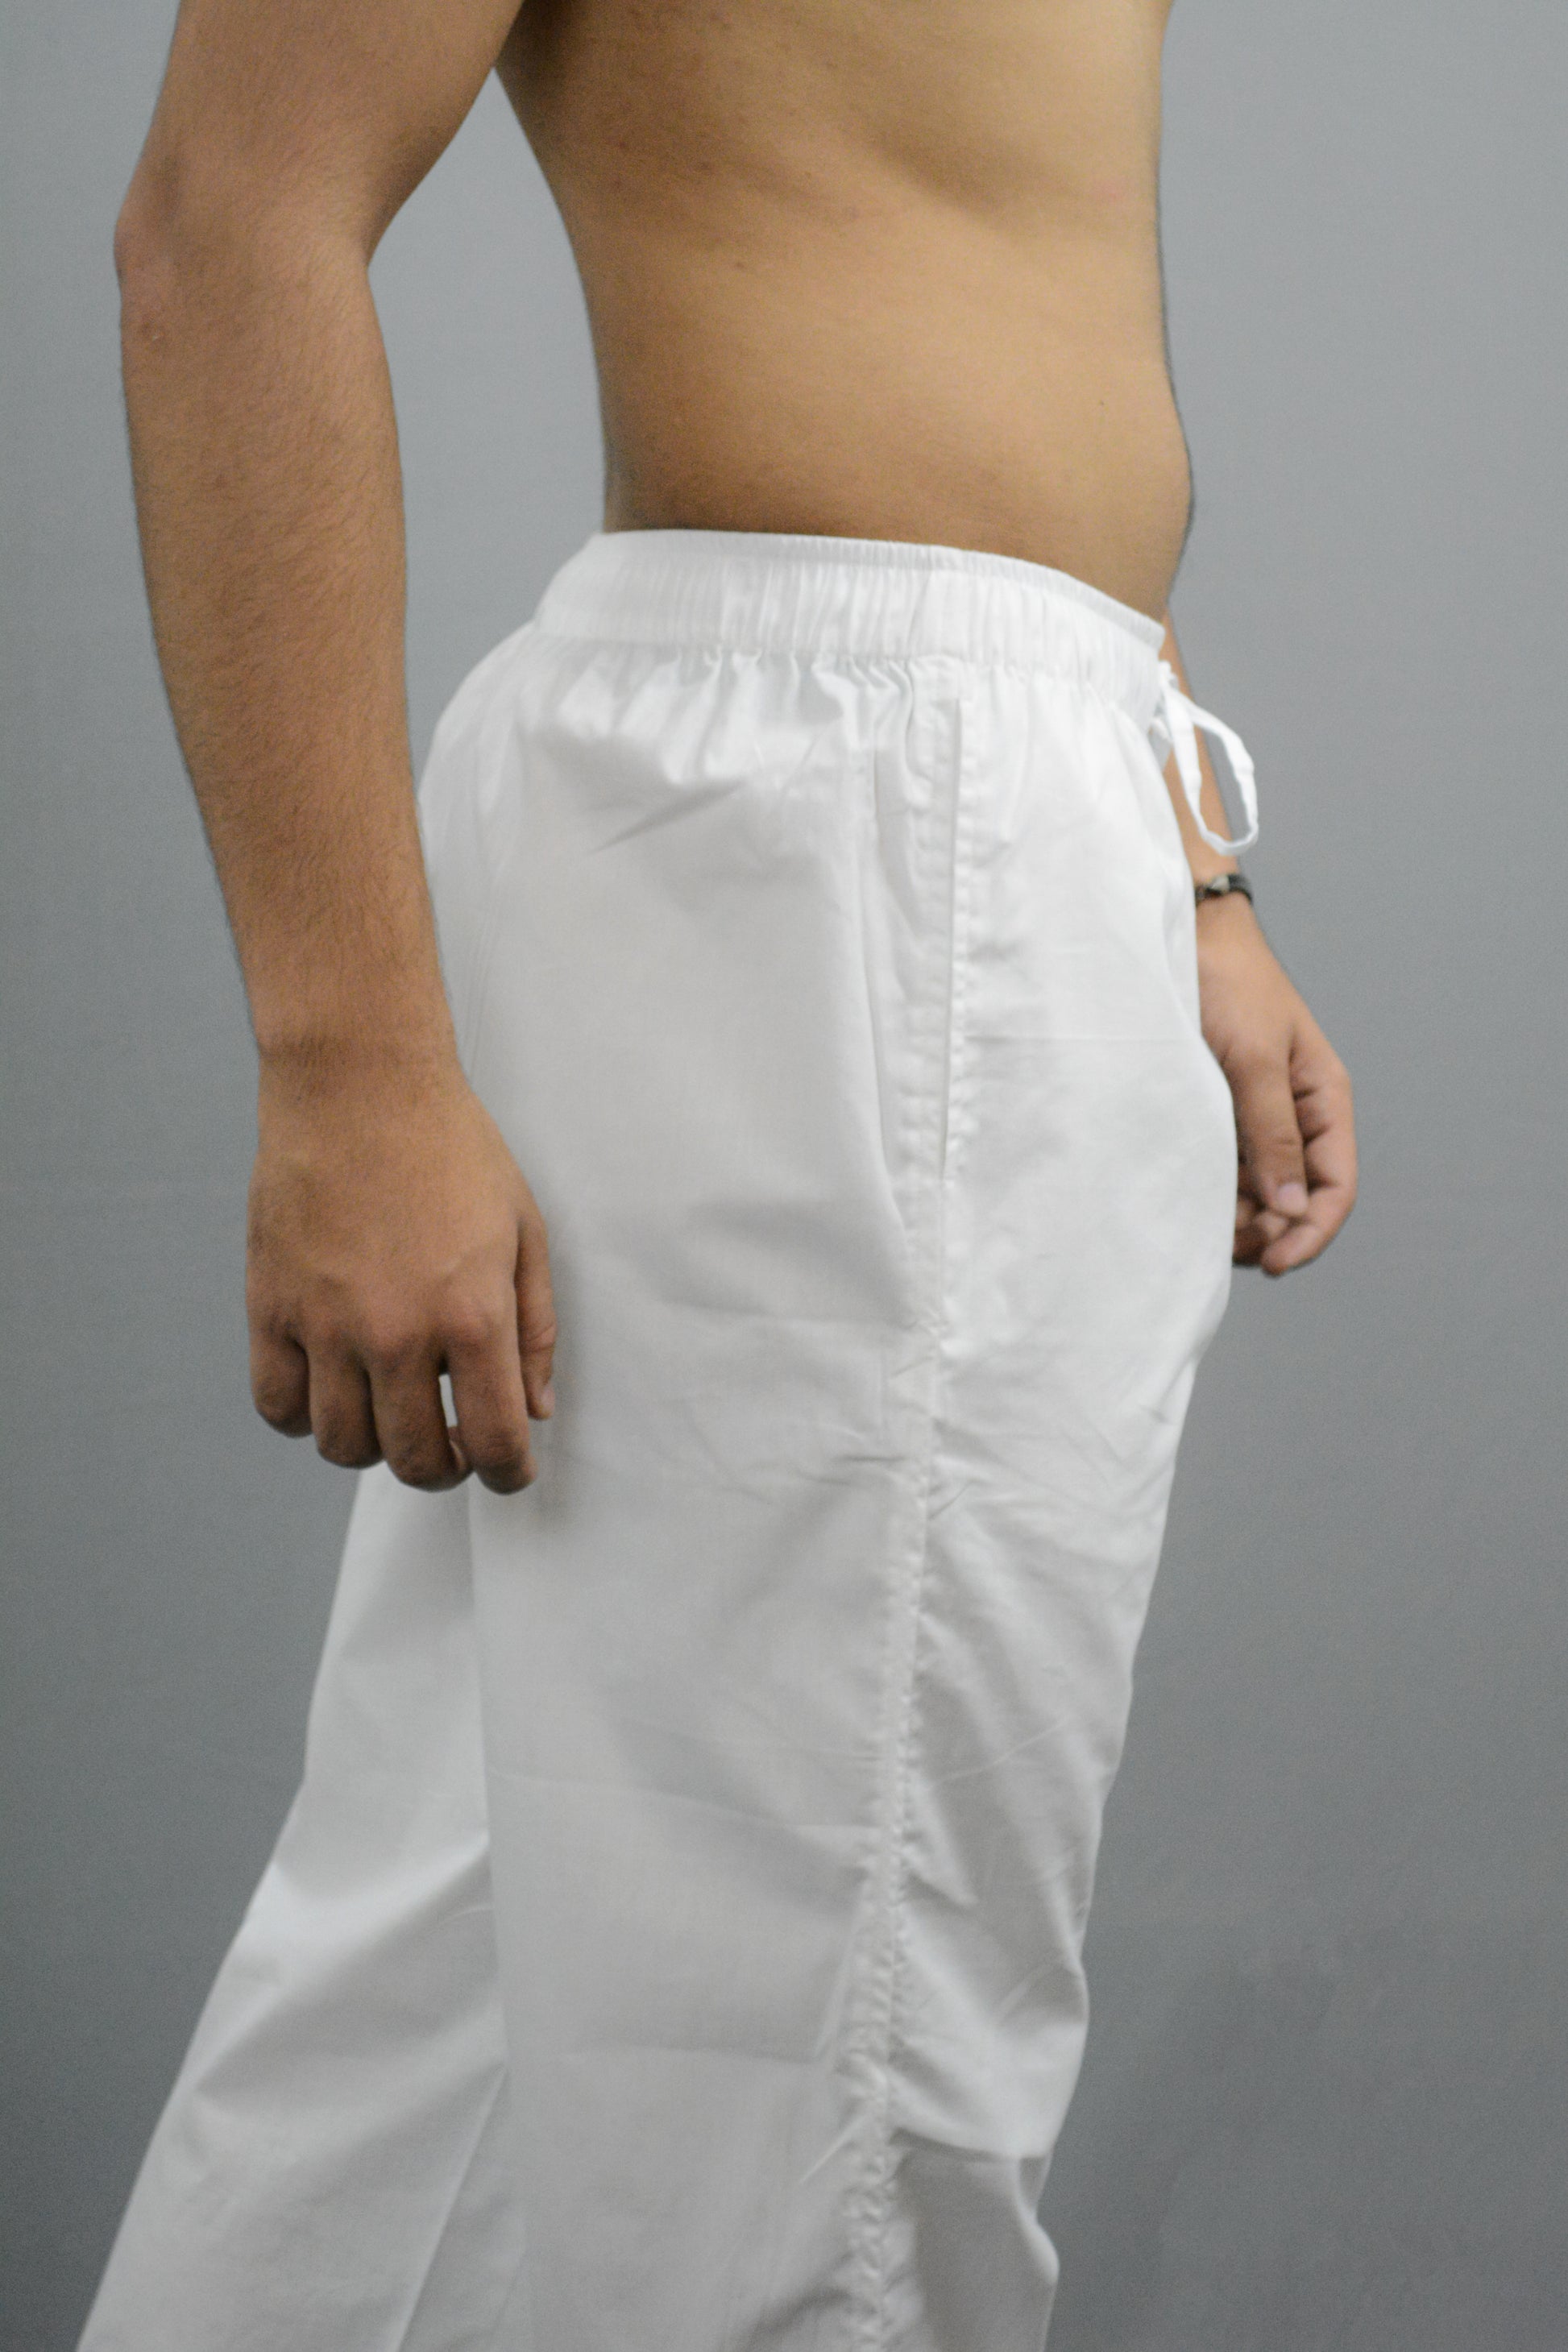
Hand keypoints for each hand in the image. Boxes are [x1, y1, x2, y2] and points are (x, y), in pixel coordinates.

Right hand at [246, 1050, 555, 1490]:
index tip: (509, 1472)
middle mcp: (397, 1333)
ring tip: (392, 1410)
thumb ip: (534, 1330)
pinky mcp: (269, 1307)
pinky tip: (332, 1388)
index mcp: (471, 1316)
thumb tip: (535, 1410)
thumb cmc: (451, 1150)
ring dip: (376, 1446)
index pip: (495, 1441)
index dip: (509, 1474)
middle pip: (417, 1461)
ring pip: (343, 1445)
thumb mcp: (524, 1231)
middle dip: (446, 1468)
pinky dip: (304, 1416)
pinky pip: (277, 1405)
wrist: (359, 1085)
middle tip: (454, 1445)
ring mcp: (325, 1325)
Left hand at [1196, 895, 1357, 1275]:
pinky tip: (1187, 1201)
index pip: (1335, 1186)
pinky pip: (1224, 1170)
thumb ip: (1272, 1132)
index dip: (1310, 1232)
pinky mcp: (1217, 1114)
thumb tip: (1290, 1206)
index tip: (1273, 1262)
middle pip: (1295, 1200)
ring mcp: (1254, 1118)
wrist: (1180, 936)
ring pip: (1257, 1192)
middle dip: (1267, 1232)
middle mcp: (1293, 1116)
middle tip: (1221, 1248)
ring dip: (1236, 1219)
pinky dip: (1211, 1193)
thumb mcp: (1254, 1059)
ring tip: (1199, 1227)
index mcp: (1322, 1100)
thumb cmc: (1228, 983)